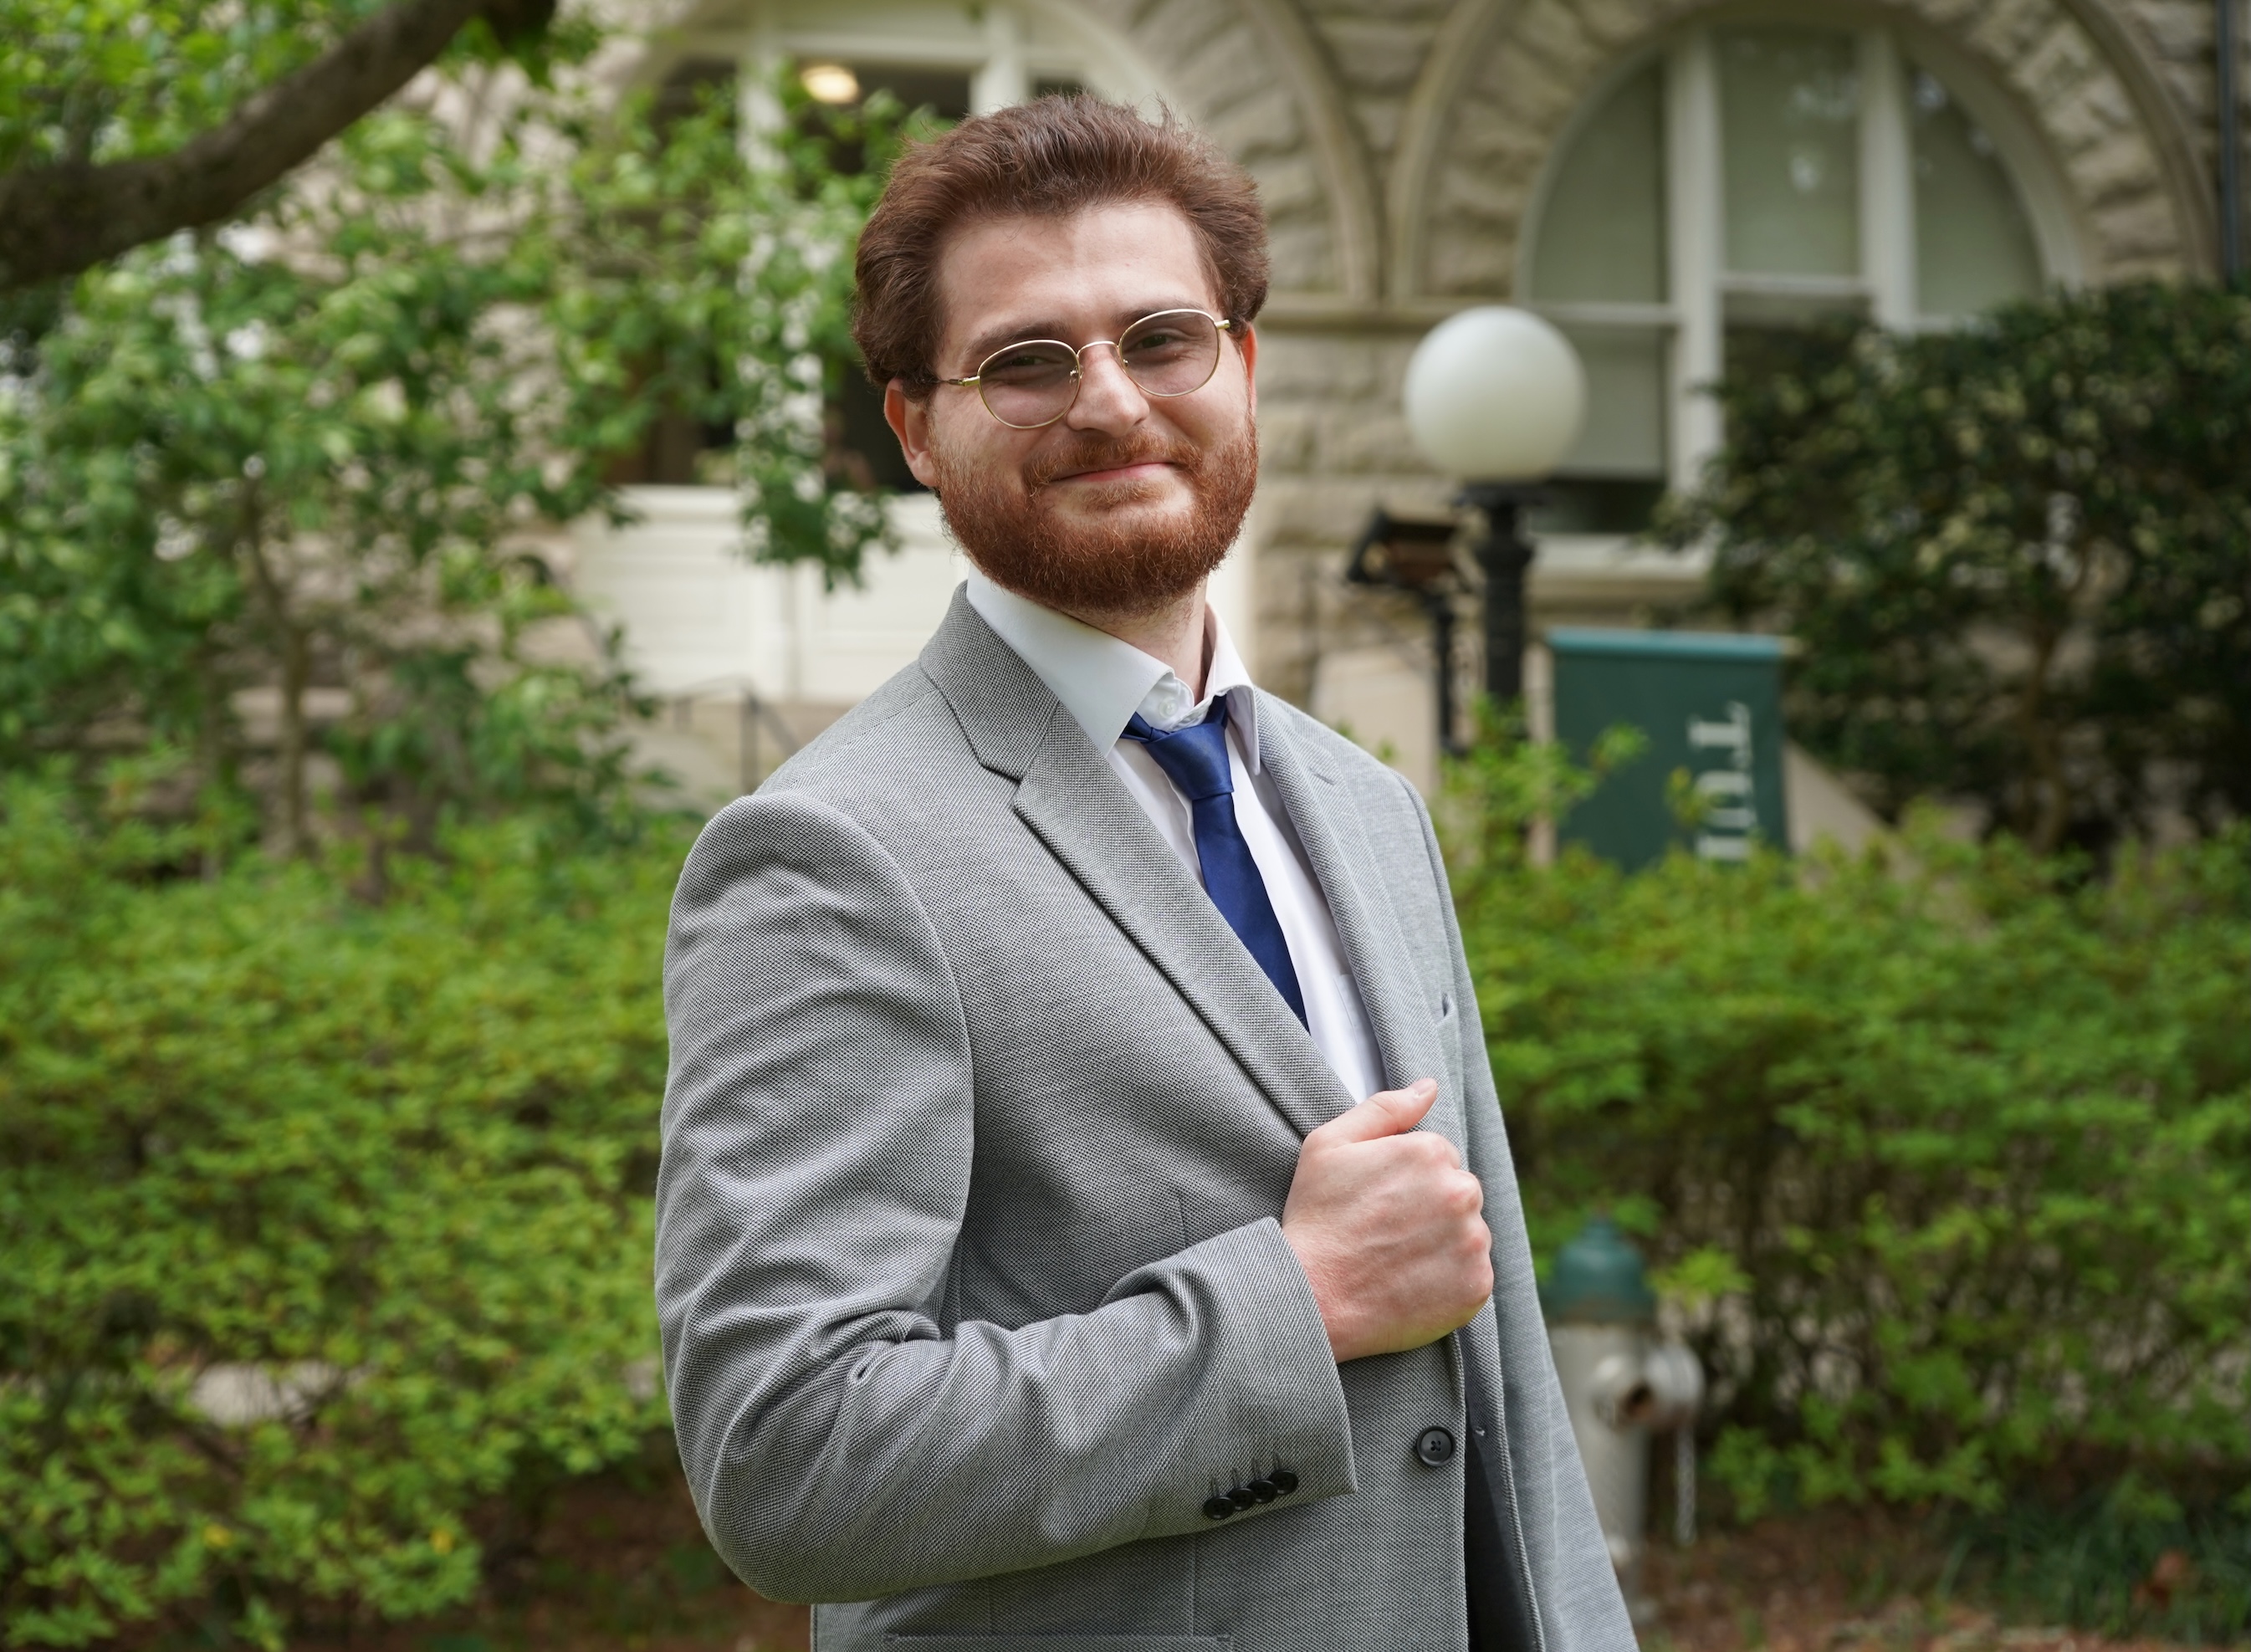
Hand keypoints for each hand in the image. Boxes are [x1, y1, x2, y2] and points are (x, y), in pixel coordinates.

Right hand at [1280, 1077, 1492, 1362]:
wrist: (1313, 1299)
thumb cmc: (1316, 1219)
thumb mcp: (1329, 1145)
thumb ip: (1385, 1108)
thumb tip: (1429, 1087)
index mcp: (1431, 1152)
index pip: (1437, 1158)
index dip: (1403, 1181)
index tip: (1376, 1203)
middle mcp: (1462, 1193)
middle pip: (1457, 1194)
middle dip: (1429, 1208)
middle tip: (1384, 1233)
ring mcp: (1473, 1242)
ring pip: (1467, 1234)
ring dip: (1442, 1244)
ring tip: (1395, 1260)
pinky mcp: (1477, 1287)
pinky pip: (1472, 1275)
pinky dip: (1449, 1280)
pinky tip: (1410, 1284)